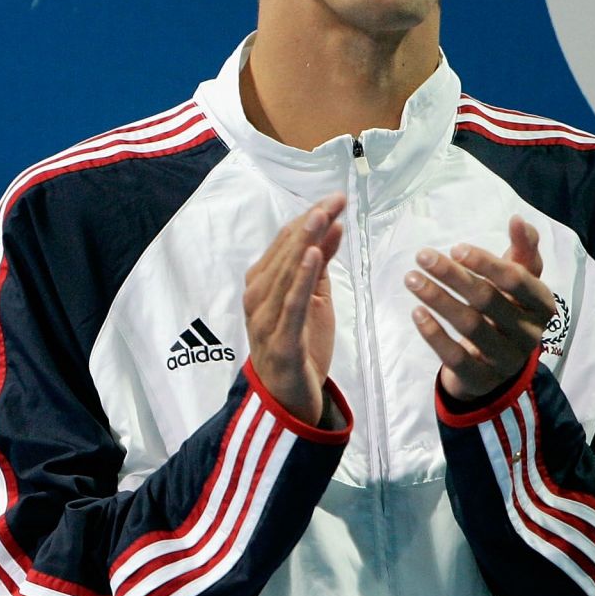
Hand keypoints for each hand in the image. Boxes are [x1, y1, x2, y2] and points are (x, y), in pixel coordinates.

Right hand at [243, 193, 345, 425]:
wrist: (289, 397)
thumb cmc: (300, 345)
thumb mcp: (314, 299)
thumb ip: (319, 266)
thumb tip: (333, 227)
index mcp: (263, 283)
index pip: (286, 242)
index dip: (311, 218)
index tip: (336, 198)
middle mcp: (258, 295)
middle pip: (286, 251)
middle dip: (312, 222)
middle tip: (335, 199)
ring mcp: (266, 317)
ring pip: (287, 271)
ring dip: (306, 241)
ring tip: (324, 216)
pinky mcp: (281, 338)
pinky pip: (292, 302)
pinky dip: (302, 277)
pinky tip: (312, 254)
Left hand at [407, 216, 556, 401]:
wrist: (499, 367)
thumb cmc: (508, 312)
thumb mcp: (520, 282)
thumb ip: (523, 251)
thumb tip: (518, 219)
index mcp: (541, 305)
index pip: (518, 281)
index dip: (487, 263)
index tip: (456, 247)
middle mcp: (529, 333)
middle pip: (489, 300)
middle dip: (453, 276)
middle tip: (422, 255)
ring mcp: (506, 359)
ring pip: (470, 326)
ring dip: (437, 299)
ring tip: (411, 278)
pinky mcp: (481, 378)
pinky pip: (456, 356)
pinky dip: (434, 334)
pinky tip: (416, 312)